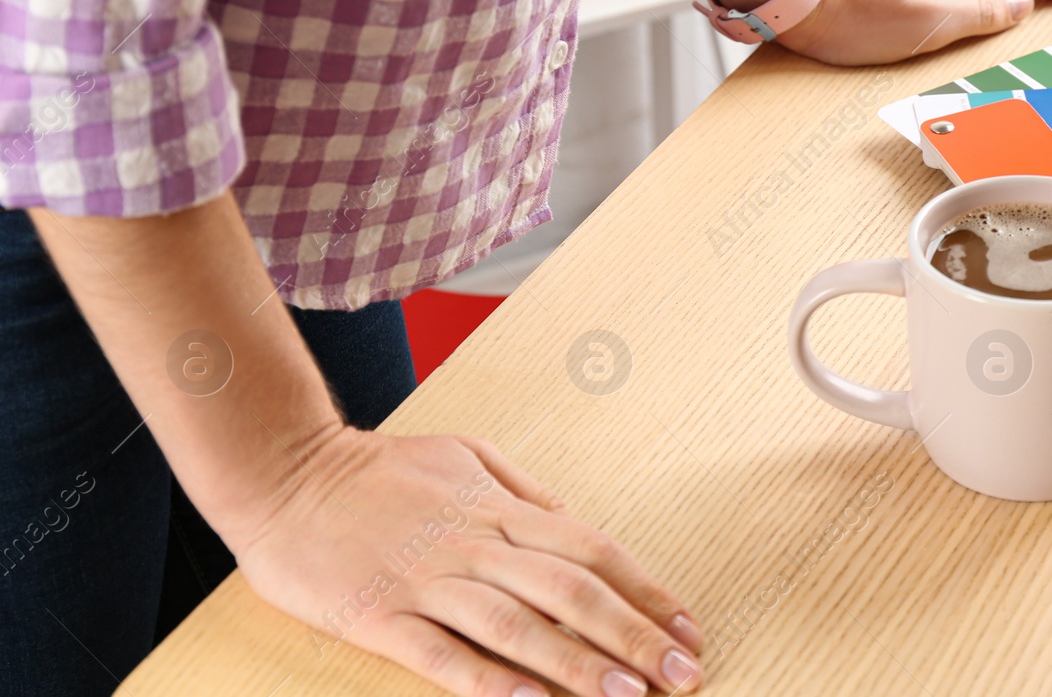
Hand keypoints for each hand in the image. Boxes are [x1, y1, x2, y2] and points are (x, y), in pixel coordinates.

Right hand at [233, 427, 703, 696]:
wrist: (284, 472)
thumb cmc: (379, 468)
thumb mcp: (466, 456)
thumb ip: (522, 492)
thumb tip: (573, 521)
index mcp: (500, 509)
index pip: (593, 550)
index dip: (647, 590)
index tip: (688, 627)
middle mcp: (476, 544)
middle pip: (572, 591)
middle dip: (636, 636)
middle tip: (685, 675)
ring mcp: (428, 581)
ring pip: (519, 626)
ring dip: (579, 664)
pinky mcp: (380, 617)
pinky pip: (443, 655)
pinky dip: (489, 682)